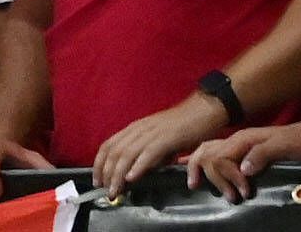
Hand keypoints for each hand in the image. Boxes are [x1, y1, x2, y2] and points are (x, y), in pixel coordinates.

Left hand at [94, 95, 224, 191]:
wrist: (203, 111)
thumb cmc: (183, 127)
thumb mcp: (158, 140)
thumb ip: (147, 154)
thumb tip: (138, 171)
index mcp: (134, 129)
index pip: (108, 145)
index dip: (99, 163)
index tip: (97, 179)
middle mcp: (138, 129)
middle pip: (114, 151)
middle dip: (106, 173)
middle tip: (105, 190)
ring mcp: (151, 133)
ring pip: (127, 154)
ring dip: (118, 175)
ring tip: (115, 190)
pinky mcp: (166, 139)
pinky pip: (148, 153)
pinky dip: (138, 166)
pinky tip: (132, 177)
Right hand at [187, 124, 300, 198]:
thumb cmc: (300, 142)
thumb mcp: (284, 147)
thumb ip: (262, 154)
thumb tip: (242, 169)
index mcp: (242, 139)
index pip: (219, 157)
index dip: (228, 177)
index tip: (244, 193)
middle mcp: (236, 140)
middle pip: (208, 156)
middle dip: (214, 178)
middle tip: (231, 198)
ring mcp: (238, 145)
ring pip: (208, 153)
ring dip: (205, 172)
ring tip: (203, 187)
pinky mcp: (243, 151)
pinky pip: (216, 155)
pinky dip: (203, 162)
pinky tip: (191, 165)